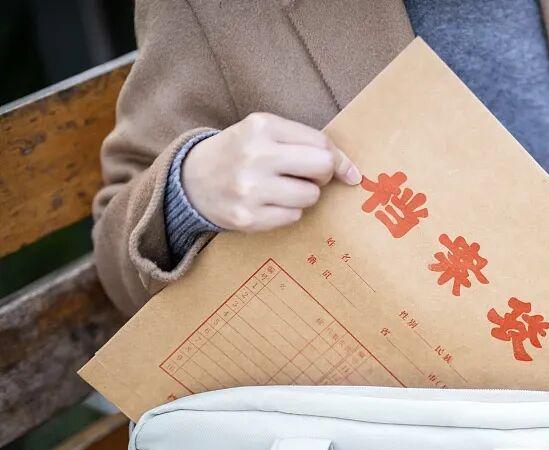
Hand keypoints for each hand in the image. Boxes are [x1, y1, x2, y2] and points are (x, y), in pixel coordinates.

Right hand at [181, 112, 360, 231]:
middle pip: (322, 168)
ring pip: (311, 196)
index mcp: (261, 126)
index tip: (345, 171)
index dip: (338, 159)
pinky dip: (289, 211)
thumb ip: (306, 142)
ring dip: (305, 195)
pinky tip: (269, 203)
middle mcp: (255, 155)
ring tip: (283, 188)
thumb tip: (353, 174)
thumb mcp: (265, 132)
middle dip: (324, 175)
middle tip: (309, 177)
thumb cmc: (239, 152)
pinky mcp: (247, 218)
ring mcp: (250, 189)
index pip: (321, 143)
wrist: (189, 179)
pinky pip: (294, 216)